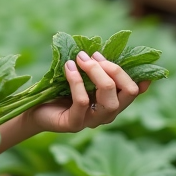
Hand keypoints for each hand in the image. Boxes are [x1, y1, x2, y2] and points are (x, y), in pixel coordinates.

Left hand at [28, 50, 149, 133]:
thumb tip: (99, 51)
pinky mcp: (74, 124)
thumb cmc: (58, 89)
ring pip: (109, 99)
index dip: (140, 76)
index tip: (130, 59)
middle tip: (93, 56)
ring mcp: (92, 121)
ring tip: (80, 58)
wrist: (34, 108)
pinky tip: (68, 67)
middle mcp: (107, 114)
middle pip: (128, 92)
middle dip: (114, 69)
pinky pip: (83, 102)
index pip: (134, 91)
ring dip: (97, 73)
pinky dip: (76, 80)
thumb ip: (94, 68)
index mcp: (112, 101)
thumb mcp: (80, 76)